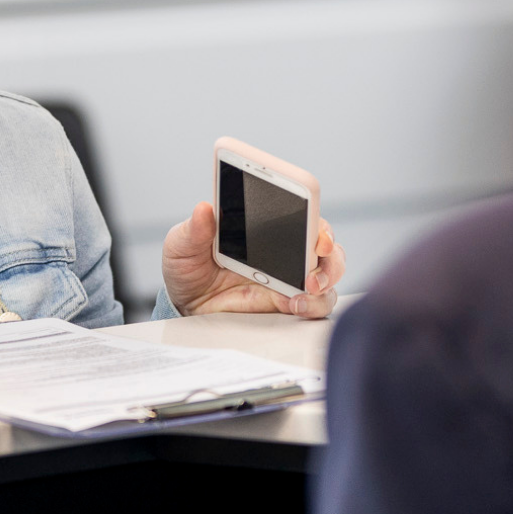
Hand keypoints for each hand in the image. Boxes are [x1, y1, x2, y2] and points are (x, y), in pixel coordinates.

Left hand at [160, 203, 345, 318]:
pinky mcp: (290, 305)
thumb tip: (203, 209)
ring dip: (327, 277)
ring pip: (330, 274)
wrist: (187, 305)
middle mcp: (287, 249)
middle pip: (327, 243)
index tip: (310, 213)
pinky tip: (294, 304)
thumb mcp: (182, 245)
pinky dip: (313, 304)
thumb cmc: (190, 267)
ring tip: (306, 287)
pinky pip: (317, 304)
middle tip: (316, 252)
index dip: (313, 208)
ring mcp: (292, 278)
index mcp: (266, 225)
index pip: (301, 210)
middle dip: (329, 247)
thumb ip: (193, 230)